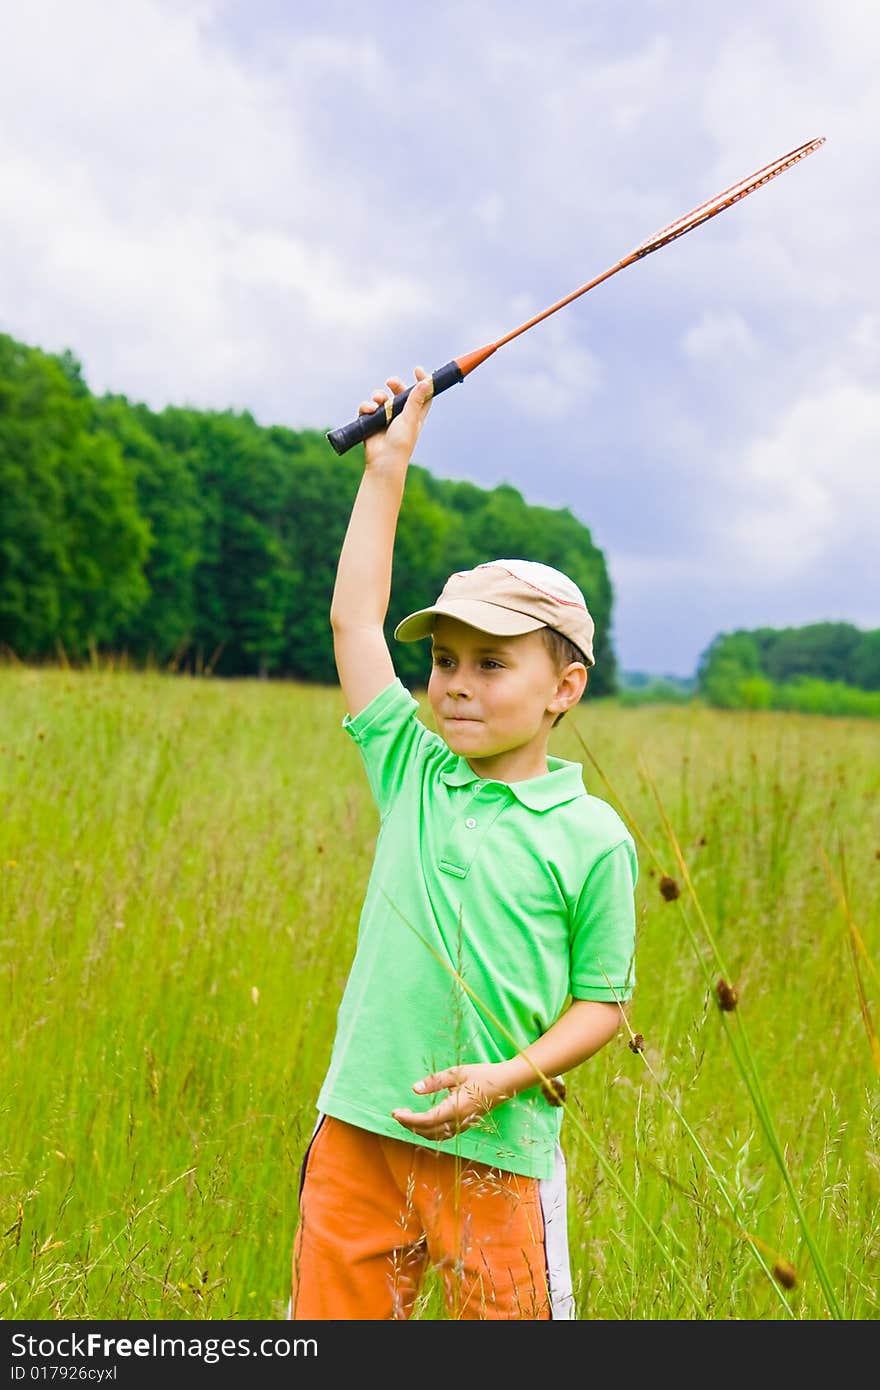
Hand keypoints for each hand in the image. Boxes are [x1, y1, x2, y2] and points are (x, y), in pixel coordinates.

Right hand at [359, 365, 432, 471]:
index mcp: (415, 415)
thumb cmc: (401, 443)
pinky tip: (369, 410)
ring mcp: (385, 418)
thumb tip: (427, 382)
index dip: (423, 382)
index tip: (417, 369)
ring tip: (377, 402)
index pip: (423, 395)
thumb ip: (416, 400)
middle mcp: (401, 415)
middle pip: (400, 393)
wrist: (383, 462)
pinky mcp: (371, 422)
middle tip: (391, 382)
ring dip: (378, 396)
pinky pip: (367, 408)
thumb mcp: (410, 419)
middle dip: (395, 385)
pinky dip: (367, 407)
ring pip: (381, 398)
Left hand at [391, 1062, 514, 1140]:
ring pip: (435, 1136)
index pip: (427, 1120)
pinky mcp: (465, 1125)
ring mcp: (463, 1126)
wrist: (506, 1084)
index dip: (409, 1119)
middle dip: (410, 1125)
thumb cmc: (482, 1074)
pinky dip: (429, 1131)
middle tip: (397, 1113)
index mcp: (456, 1108)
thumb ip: (435, 1081)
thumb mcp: (457, 1072)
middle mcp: (459, 1121)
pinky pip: (443, 1134)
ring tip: (406, 1118)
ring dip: (418, 1130)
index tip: (394, 1113)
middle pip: (428, 1131)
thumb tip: (414, 1089)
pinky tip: (422, 1122)